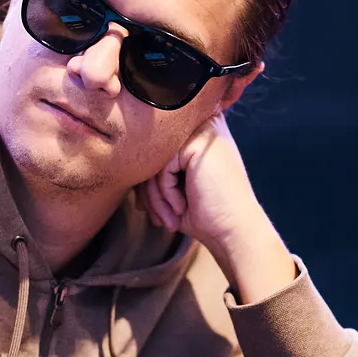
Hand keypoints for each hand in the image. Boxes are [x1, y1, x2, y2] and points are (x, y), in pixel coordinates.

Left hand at [138, 113, 294, 303]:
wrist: (234, 231)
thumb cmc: (208, 213)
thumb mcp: (176, 187)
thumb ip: (155, 170)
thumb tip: (123, 169)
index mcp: (200, 132)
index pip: (157, 150)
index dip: (150, 182)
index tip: (151, 210)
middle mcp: (203, 125)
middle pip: (153, 153)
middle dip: (149, 191)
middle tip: (157, 218)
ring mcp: (202, 131)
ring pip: (154, 161)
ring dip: (156, 197)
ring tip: (168, 219)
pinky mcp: (197, 143)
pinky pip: (162, 167)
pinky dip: (165, 194)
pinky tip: (182, 208)